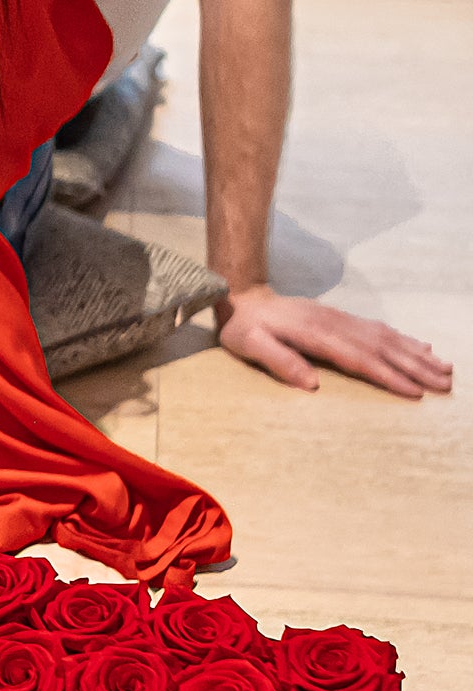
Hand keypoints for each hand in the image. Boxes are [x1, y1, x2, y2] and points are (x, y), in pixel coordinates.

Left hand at [216, 286, 453, 399]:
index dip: (388, 377)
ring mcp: (342, 320)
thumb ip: (278, 361)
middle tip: (445, 385)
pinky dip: (405, 340)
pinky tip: (423, 348)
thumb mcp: (249, 345)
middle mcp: (336, 325)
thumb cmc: (244, 327)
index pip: (360, 359)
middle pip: (383, 348)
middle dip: (416, 368)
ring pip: (388, 338)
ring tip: (446, 369)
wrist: (244, 298)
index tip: (414, 392)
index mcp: (317, 335)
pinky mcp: (343, 319)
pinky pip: (380, 330)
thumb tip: (311, 384)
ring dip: (418, 354)